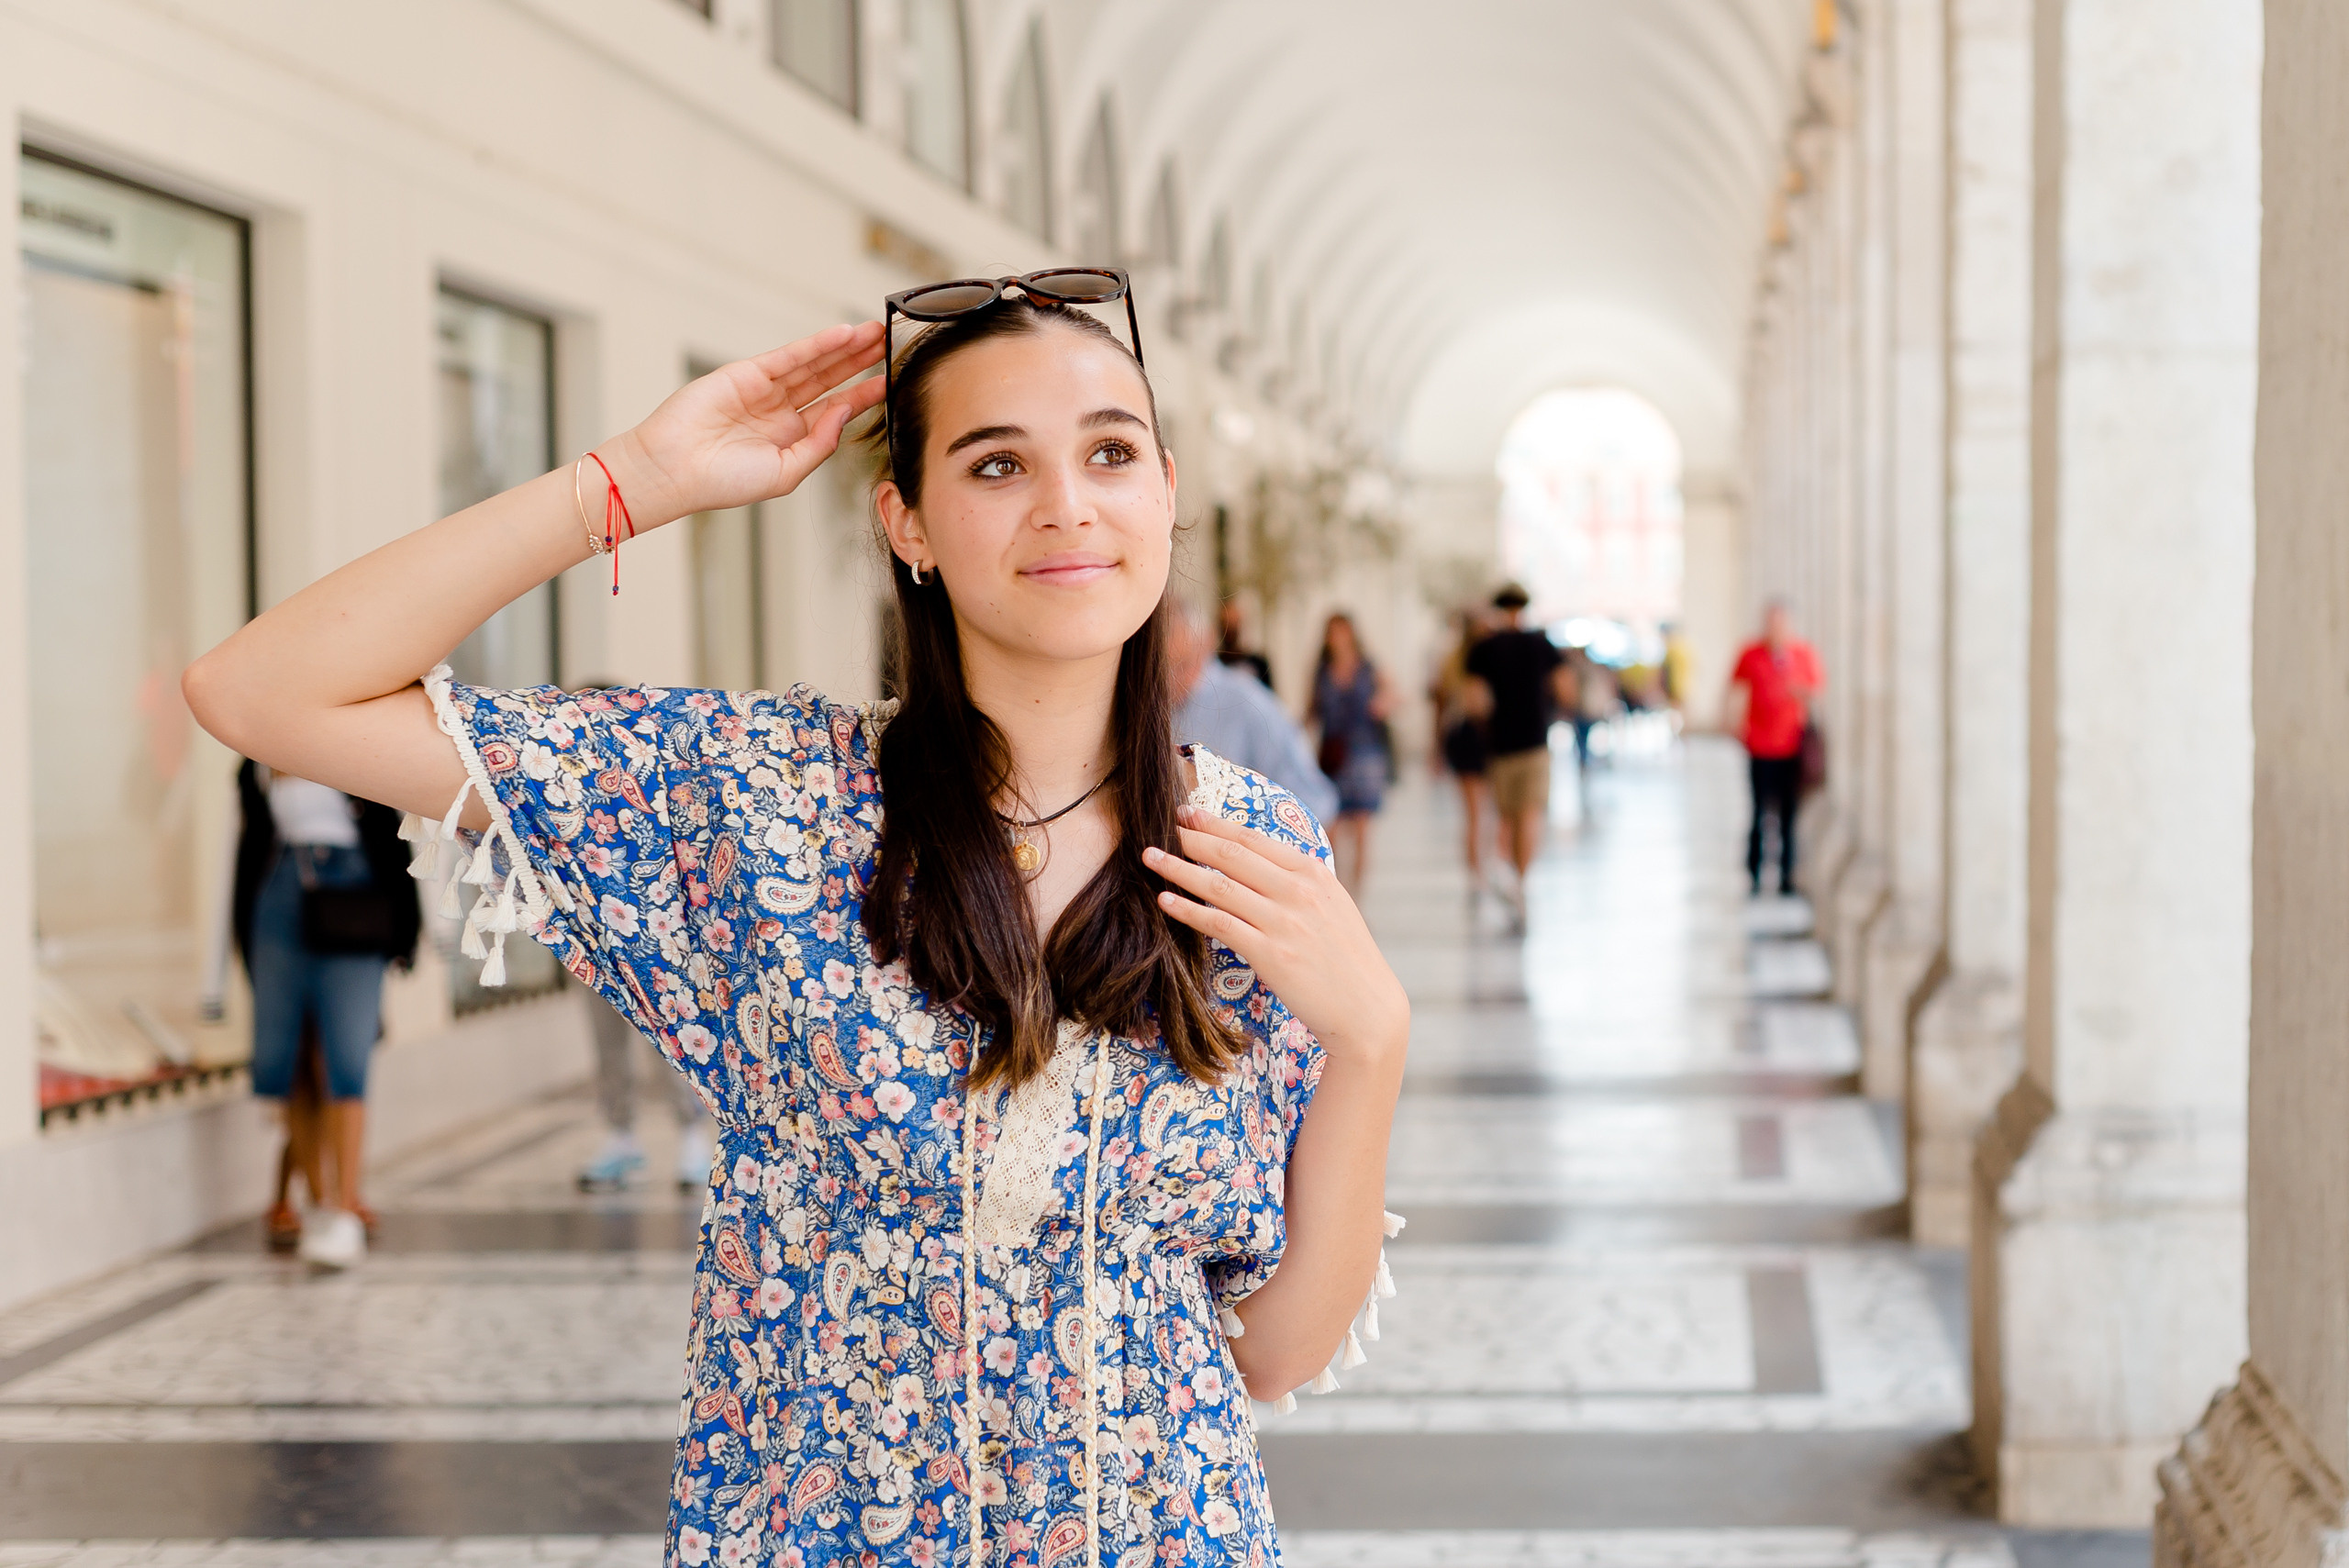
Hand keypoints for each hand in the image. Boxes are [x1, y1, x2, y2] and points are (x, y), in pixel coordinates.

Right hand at [608, 321, 887, 524]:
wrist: (674, 470)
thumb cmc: (723, 482)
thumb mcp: (785, 473)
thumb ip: (819, 444)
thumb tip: (842, 412)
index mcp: (790, 439)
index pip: (834, 410)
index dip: (863, 394)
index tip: (889, 382)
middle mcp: (779, 411)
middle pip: (829, 380)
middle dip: (858, 362)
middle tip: (887, 343)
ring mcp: (763, 390)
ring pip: (813, 364)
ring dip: (844, 348)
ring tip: (873, 333)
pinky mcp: (746, 373)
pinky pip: (789, 356)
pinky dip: (816, 344)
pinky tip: (841, 335)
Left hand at [1143, 806, 1408, 1064]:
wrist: (1365, 1007)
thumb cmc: (1345, 958)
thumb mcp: (1331, 905)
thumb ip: (1297, 882)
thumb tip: (1259, 862)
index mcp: (1312, 873)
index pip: (1253, 839)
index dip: (1214, 823)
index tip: (1187, 812)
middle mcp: (1298, 891)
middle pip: (1231, 854)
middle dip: (1190, 836)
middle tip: (1161, 826)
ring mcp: (1283, 922)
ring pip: (1218, 885)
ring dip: (1178, 868)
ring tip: (1150, 857)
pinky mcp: (1270, 954)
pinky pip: (1218, 924)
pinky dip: (1187, 910)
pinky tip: (1165, 900)